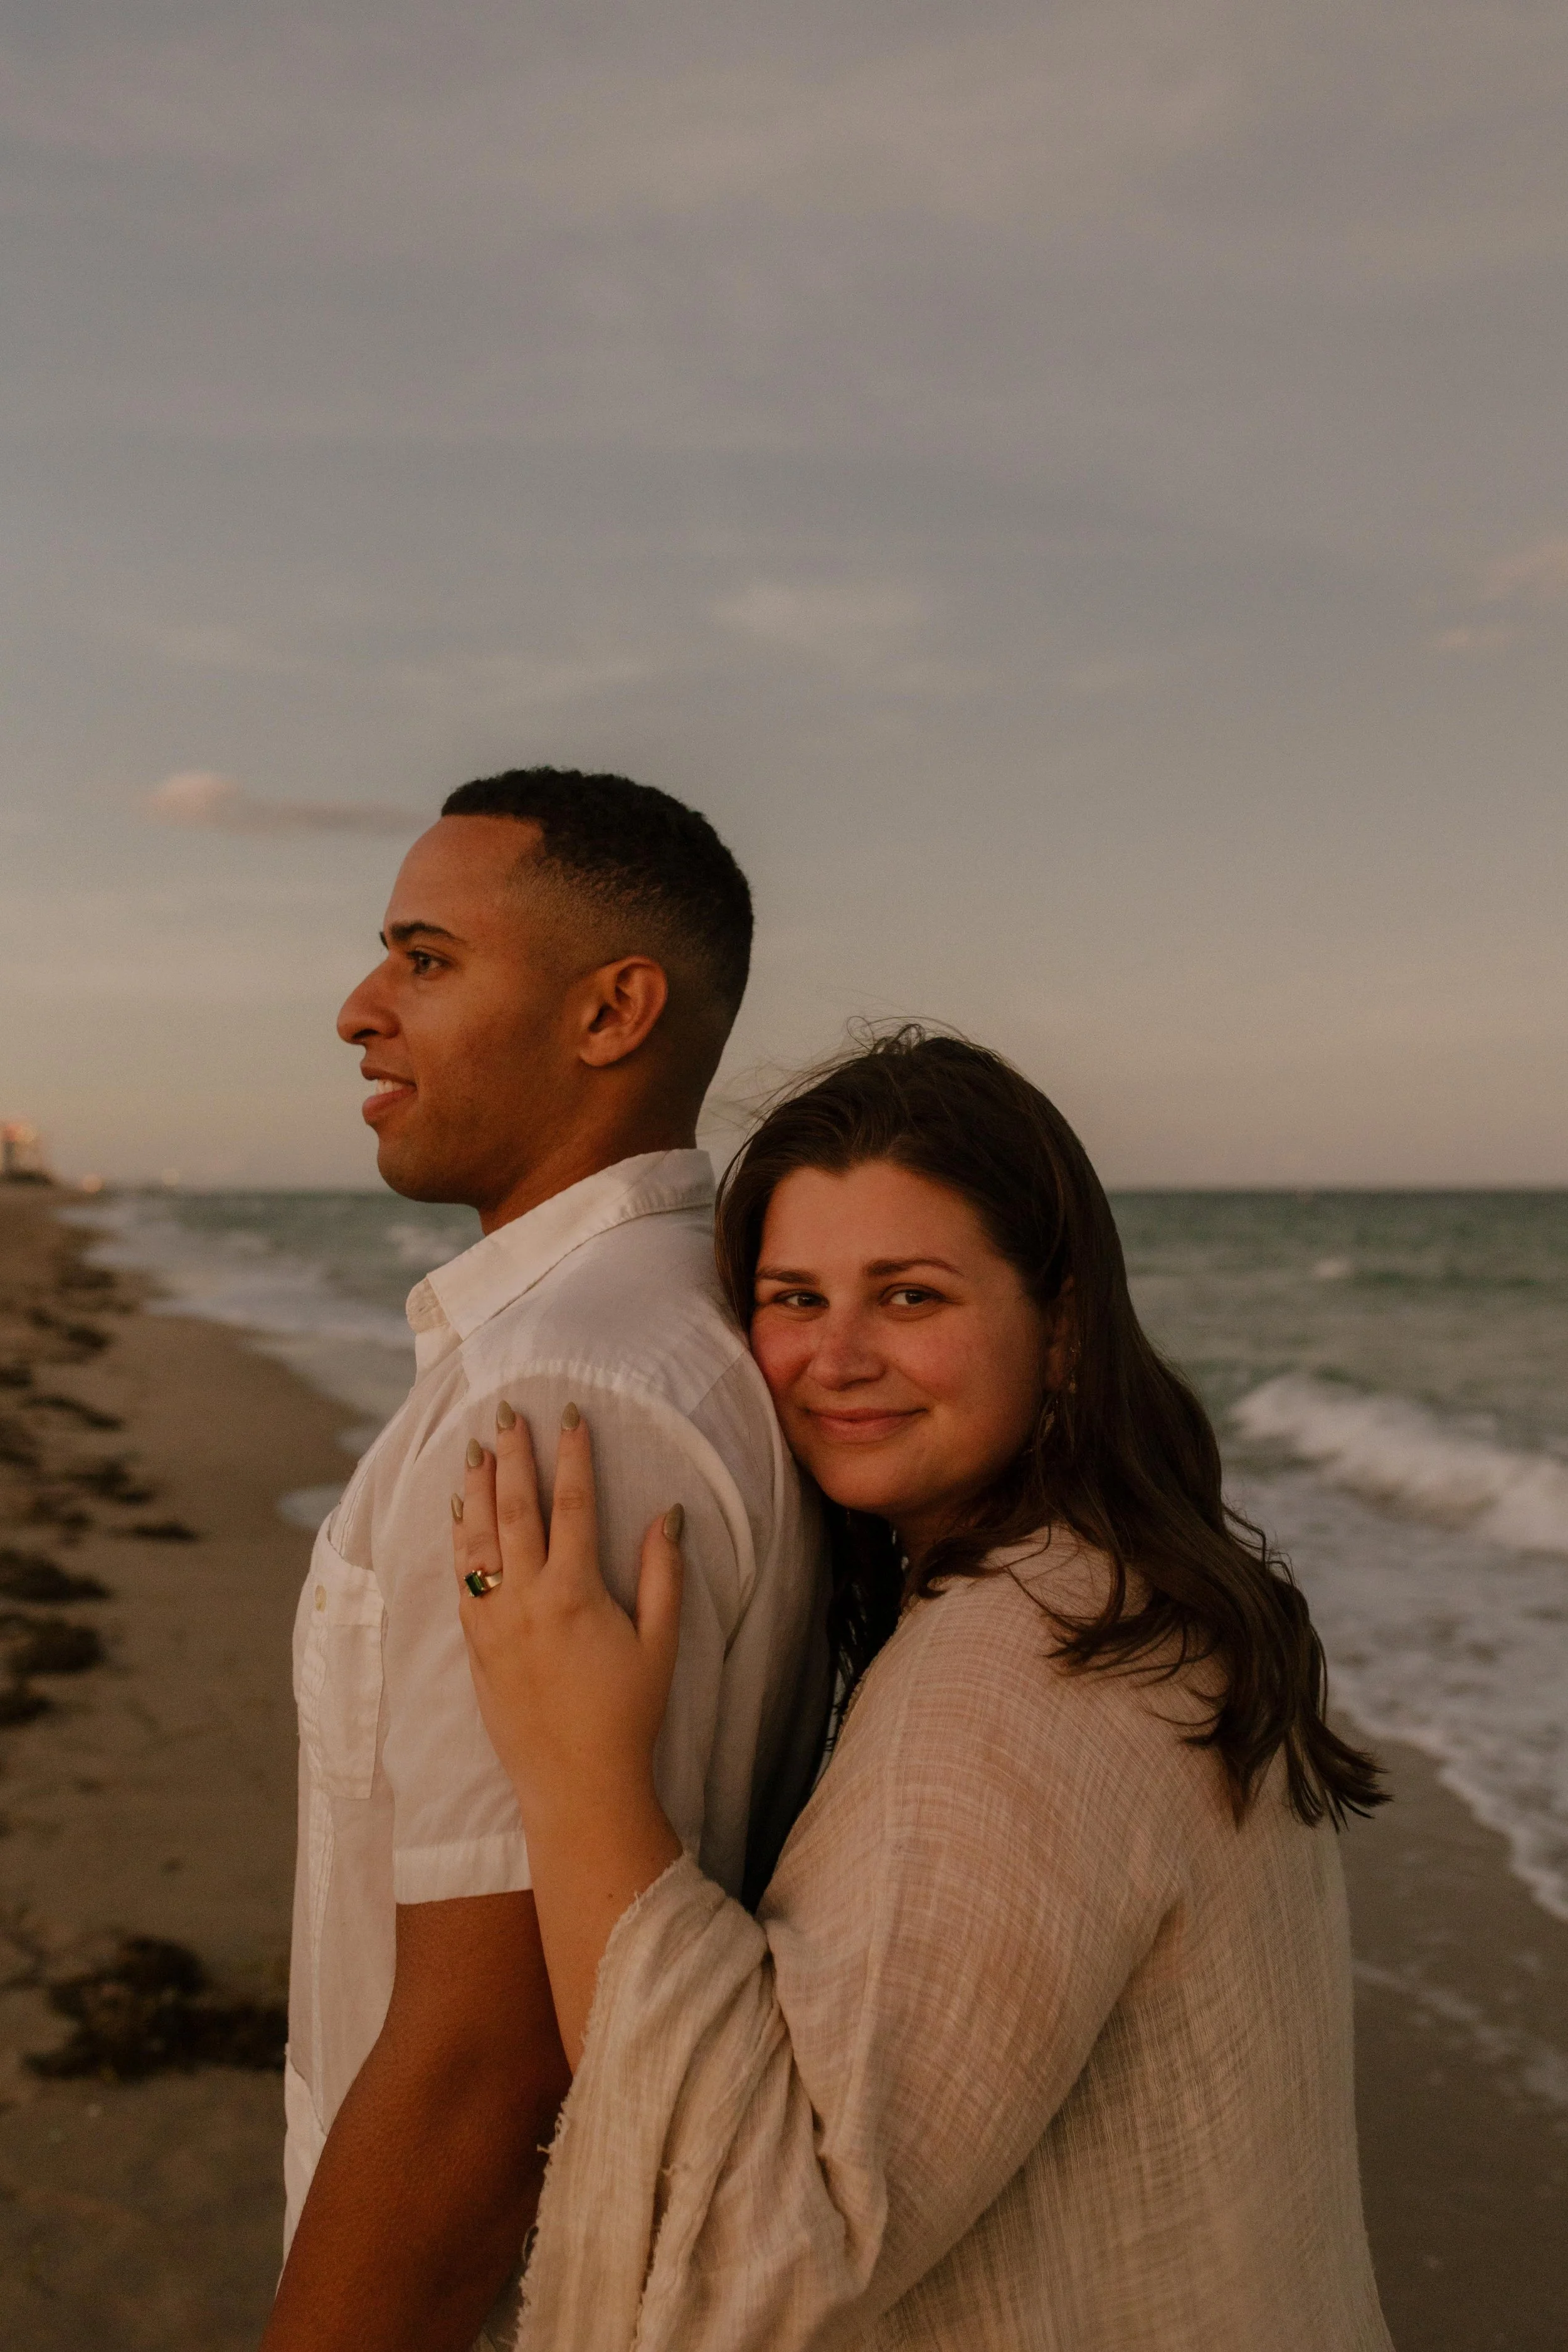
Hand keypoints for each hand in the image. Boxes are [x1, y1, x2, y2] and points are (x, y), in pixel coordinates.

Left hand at [452, 1402, 684, 1835]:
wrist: (576, 1783)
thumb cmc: (626, 1715)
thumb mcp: (660, 1643)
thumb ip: (663, 1574)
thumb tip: (669, 1514)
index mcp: (574, 1592)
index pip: (573, 1505)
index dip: (572, 1454)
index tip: (569, 1413)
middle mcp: (526, 1599)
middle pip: (514, 1509)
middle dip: (512, 1455)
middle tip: (508, 1412)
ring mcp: (493, 1621)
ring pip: (477, 1539)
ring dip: (475, 1488)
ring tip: (475, 1448)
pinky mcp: (475, 1644)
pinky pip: (460, 1577)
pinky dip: (457, 1537)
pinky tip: (457, 1513)